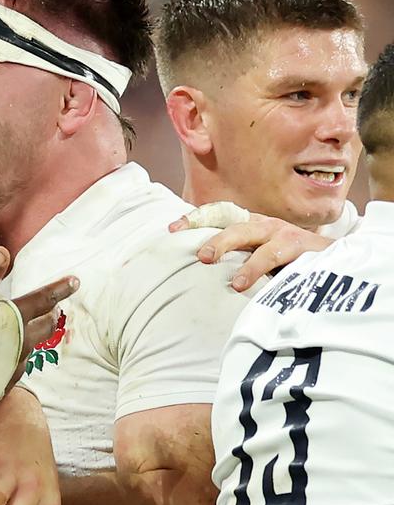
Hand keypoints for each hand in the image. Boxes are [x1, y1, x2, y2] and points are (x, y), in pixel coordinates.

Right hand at [0, 246, 77, 364]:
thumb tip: (2, 252)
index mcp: (11, 321)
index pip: (41, 299)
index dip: (59, 288)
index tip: (75, 281)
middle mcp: (20, 344)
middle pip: (44, 326)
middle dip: (51, 314)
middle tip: (56, 308)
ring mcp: (13, 367)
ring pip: (32, 347)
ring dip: (34, 336)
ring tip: (30, 331)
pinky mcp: (3, 385)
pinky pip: (17, 367)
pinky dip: (17, 357)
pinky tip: (8, 358)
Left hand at [170, 206, 331, 291]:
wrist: (332, 258)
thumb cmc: (284, 258)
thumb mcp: (254, 253)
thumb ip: (232, 256)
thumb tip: (195, 266)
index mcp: (249, 224)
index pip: (219, 215)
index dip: (196, 219)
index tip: (173, 229)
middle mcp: (265, 226)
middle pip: (237, 228)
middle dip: (219, 241)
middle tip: (202, 257)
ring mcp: (286, 236)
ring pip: (264, 248)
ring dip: (250, 266)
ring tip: (237, 284)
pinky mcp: (305, 250)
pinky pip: (288, 264)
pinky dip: (276, 276)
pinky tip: (266, 289)